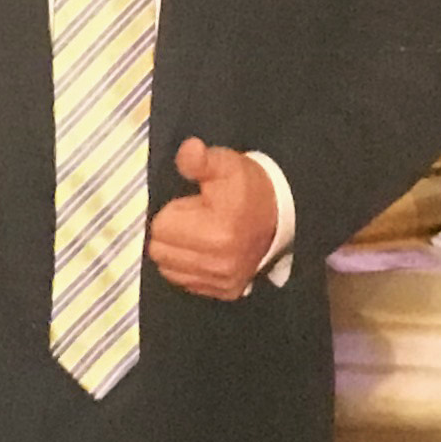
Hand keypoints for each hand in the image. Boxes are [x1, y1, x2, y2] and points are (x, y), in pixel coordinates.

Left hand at [148, 137, 281, 300]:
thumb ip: (200, 160)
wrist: (280, 213)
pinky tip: (205, 251)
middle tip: (193, 219)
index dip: (173, 211)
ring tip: (198, 235)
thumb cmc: (247, 186)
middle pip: (159, 251)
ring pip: (169, 270)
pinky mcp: (226, 291)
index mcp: (216, 233)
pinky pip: (186, 283)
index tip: (194, 205)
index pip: (160, 227)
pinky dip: (189, 268)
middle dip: (170, 232)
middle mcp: (218, 264)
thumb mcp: (224, 164)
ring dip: (176, 252)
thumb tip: (189, 150)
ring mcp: (223, 281)